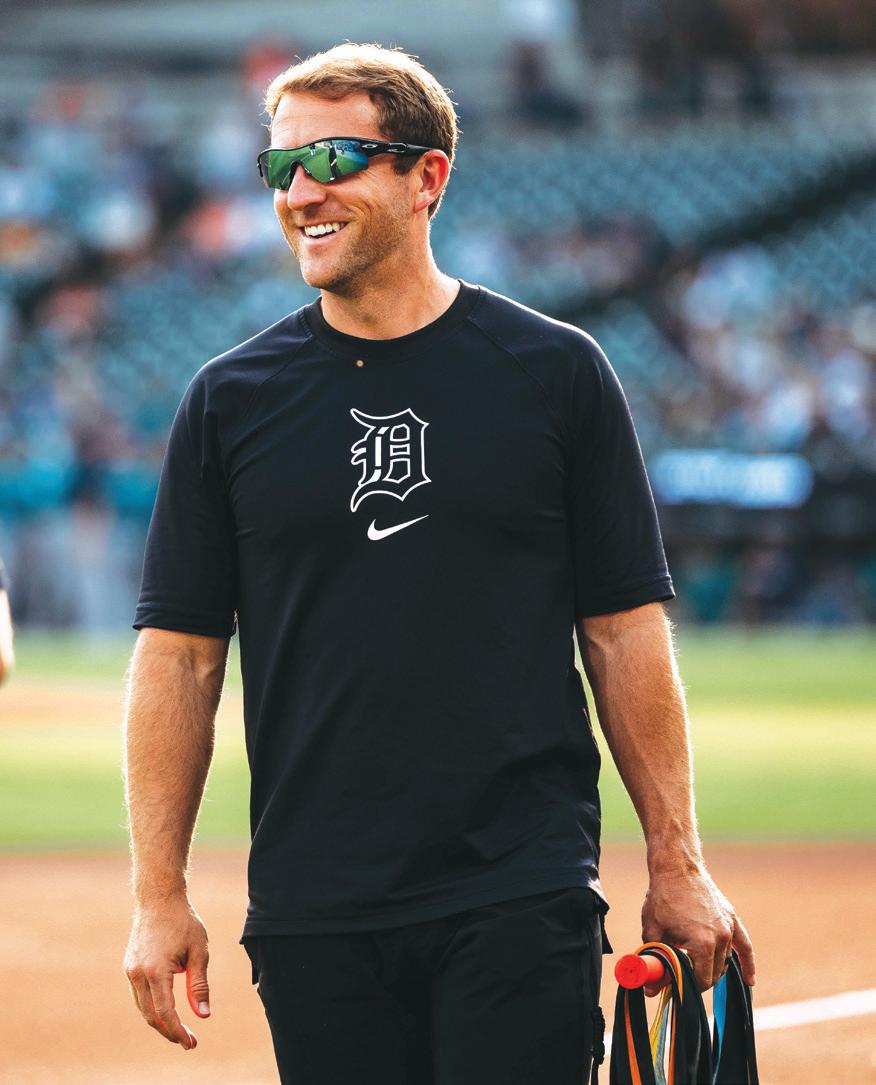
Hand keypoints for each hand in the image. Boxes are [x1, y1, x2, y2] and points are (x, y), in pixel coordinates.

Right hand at [124, 897, 210, 1048]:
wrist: (158, 898)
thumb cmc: (183, 921)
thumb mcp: (199, 951)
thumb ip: (199, 985)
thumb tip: (203, 1015)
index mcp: (156, 970)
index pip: (166, 1012)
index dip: (178, 1031)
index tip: (191, 1043)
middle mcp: (138, 973)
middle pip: (151, 1015)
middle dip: (170, 1031)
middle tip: (189, 1041)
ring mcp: (130, 970)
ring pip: (143, 1007)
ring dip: (160, 1021)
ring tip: (179, 1030)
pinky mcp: (129, 966)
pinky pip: (139, 995)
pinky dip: (152, 1006)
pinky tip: (167, 1010)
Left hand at [641, 864, 755, 992]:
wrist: (677, 868)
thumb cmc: (663, 897)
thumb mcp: (653, 931)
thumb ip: (654, 962)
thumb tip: (651, 990)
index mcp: (702, 944)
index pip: (701, 981)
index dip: (687, 986)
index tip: (676, 986)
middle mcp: (721, 938)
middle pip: (714, 973)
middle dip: (698, 978)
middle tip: (681, 975)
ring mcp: (729, 928)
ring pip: (725, 961)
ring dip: (712, 966)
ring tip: (695, 965)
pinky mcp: (732, 919)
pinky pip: (745, 946)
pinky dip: (748, 964)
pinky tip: (750, 980)